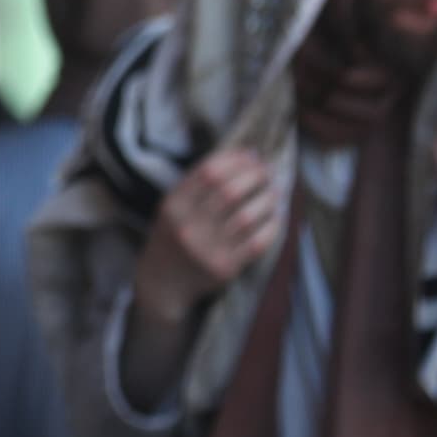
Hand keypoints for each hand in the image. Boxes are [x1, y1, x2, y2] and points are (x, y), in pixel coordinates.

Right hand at [141, 146, 283, 312]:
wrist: (162, 281)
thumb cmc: (174, 234)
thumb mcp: (174, 205)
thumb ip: (200, 182)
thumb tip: (247, 155)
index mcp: (174, 206)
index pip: (209, 173)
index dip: (236, 160)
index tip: (252, 155)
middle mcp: (188, 227)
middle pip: (230, 192)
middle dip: (255, 177)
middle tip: (267, 172)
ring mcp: (206, 250)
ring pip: (247, 217)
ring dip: (267, 200)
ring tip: (274, 192)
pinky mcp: (224, 268)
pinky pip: (257, 243)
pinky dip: (271, 226)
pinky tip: (275, 217)